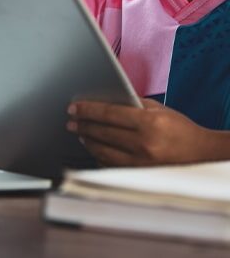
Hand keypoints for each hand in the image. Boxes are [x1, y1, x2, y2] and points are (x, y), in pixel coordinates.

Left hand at [67, 99, 224, 165]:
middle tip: (71, 121)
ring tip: (81, 133)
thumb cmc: (181, 130)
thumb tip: (103, 100)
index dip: (87, 110)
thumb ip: (132, 103)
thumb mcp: (159, 110)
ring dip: (88, 141)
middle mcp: (144, 144)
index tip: (73, 108)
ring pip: (103, 151)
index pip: (108, 114)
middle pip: (102, 133)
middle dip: (83, 125)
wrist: (203, 155)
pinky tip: (94, 149)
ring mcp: (141, 162)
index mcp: (149, 123)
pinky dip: (99, 156)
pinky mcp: (140, 174)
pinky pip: (112, 165)